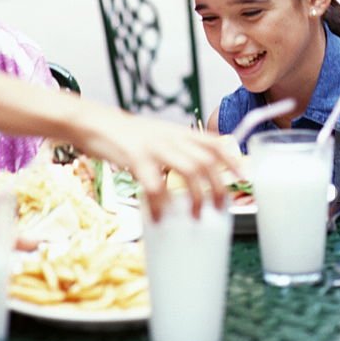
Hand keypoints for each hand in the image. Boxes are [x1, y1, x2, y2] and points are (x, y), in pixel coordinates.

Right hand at [80, 107, 241, 220]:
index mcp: (179, 132)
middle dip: (218, 186)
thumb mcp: (159, 136)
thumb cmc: (127, 135)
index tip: (244, 177)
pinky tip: (160, 217)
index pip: (215, 142)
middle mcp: (172, 137)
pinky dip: (160, 204)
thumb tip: (198, 171)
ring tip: (196, 217)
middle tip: (220, 208)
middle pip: (207, 160)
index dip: (233, 159)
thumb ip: (178, 149)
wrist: (95, 123)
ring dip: (197, 197)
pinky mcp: (136, 158)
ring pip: (189, 170)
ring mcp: (155, 147)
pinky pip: (154, 184)